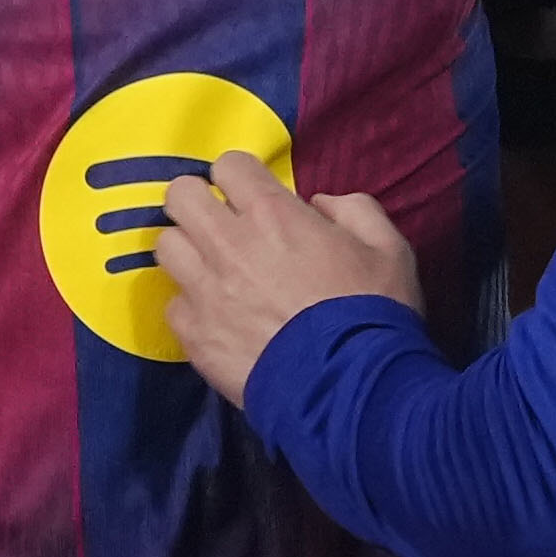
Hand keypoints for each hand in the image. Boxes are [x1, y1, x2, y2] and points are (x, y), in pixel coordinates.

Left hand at [153, 151, 422, 402]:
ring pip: (166, 246)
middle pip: (179, 196)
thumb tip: (319, 204)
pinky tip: (216, 316)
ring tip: (213, 269)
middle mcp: (228, 244)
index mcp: (274, 215)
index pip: (228, 165)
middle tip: (222, 224)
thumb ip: (354, 210)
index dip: (241, 176)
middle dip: (198, 202)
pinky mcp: (194, 336)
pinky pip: (173, 304)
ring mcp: (205, 292)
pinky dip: (192, 305)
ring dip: (189, 251)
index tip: (252, 195)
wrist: (352, 391)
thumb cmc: (373, 313)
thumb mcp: (390, 248)